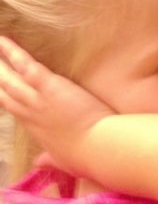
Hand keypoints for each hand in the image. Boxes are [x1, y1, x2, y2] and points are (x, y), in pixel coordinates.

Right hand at [0, 37, 113, 174]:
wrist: (101, 150)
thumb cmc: (89, 156)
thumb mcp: (63, 159)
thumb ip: (49, 159)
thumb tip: (39, 163)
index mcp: (35, 128)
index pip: (14, 108)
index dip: (4, 96)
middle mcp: (30, 113)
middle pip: (3, 91)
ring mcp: (37, 100)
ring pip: (8, 78)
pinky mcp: (50, 87)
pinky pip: (25, 65)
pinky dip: (12, 52)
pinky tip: (3, 40)